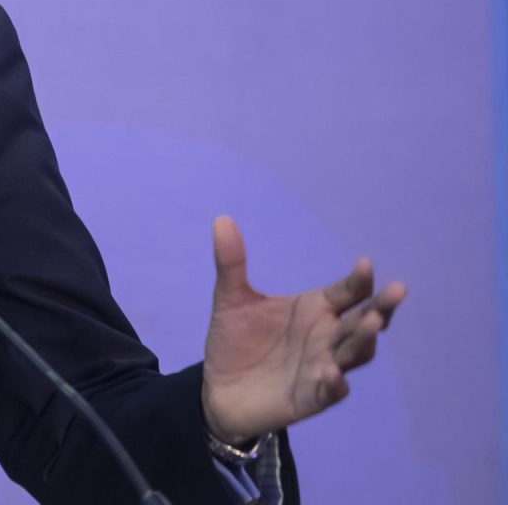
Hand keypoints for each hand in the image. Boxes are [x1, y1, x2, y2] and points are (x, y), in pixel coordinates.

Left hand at [201, 216, 404, 444]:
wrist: (218, 388)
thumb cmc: (235, 340)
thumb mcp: (231, 299)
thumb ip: (231, 263)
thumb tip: (221, 219)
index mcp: (316, 308)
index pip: (347, 292)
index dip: (359, 280)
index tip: (366, 264)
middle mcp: (327, 337)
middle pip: (363, 321)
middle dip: (381, 307)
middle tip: (396, 291)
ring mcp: (323, 367)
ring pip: (354, 353)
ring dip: (364, 340)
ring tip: (371, 323)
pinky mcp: (311, 397)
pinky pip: (330, 391)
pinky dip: (335, 382)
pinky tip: (334, 374)